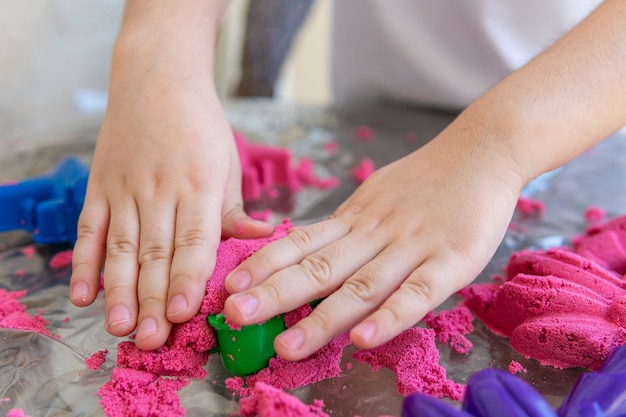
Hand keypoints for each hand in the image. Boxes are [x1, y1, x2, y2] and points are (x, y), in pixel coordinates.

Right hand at [69, 72, 271, 349]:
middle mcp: (160, 189)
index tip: (184, 315)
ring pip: (120, 247)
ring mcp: (126, 188)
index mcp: (200, 185)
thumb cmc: (200, 124)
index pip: (194, 241)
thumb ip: (236, 209)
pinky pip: (90, 229)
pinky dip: (83, 263)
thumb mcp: (228, 162)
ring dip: (118, 291)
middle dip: (154, 299)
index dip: (189, 279)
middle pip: (155, 253)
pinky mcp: (100, 185)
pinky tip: (83, 294)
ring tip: (119, 327)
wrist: (157, 77)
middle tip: (151, 340)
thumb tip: (262, 240)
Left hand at [223, 128, 523, 360]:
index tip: (228, 284)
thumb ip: (347, 228)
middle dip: (274, 294)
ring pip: (361, 286)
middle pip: (319, 267)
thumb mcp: (376, 197)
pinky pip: (416, 293)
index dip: (264, 265)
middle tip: (235, 315)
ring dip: (321, 317)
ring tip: (287, 344)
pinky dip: (389, 318)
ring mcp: (412, 248)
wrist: (482, 151)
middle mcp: (375, 234)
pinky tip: (362, 340)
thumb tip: (308, 252)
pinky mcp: (451, 261)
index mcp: (355, 219)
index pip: (301, 243)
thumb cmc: (427, 180)